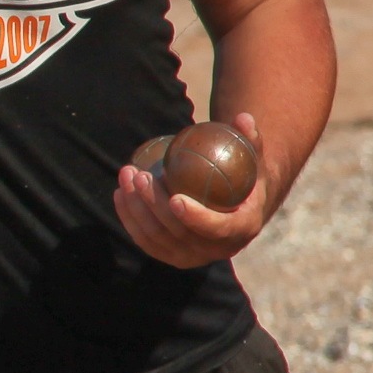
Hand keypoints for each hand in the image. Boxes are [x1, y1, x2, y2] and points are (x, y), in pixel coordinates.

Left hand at [113, 113, 267, 268]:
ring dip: (136, 209)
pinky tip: (119, 194)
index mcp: (241, 228)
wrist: (235, 204)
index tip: (175, 198)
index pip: (218, 229)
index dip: (197, 218)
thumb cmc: (242, 174)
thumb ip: (250, 138)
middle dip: (154, 205)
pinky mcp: (174, 255)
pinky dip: (130, 220)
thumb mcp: (252, 158)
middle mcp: (218, 249)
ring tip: (126, 174)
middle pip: (180, 233)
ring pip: (158, 238)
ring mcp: (194, 256)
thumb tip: (243, 117)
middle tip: (138, 174)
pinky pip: (147, 243)